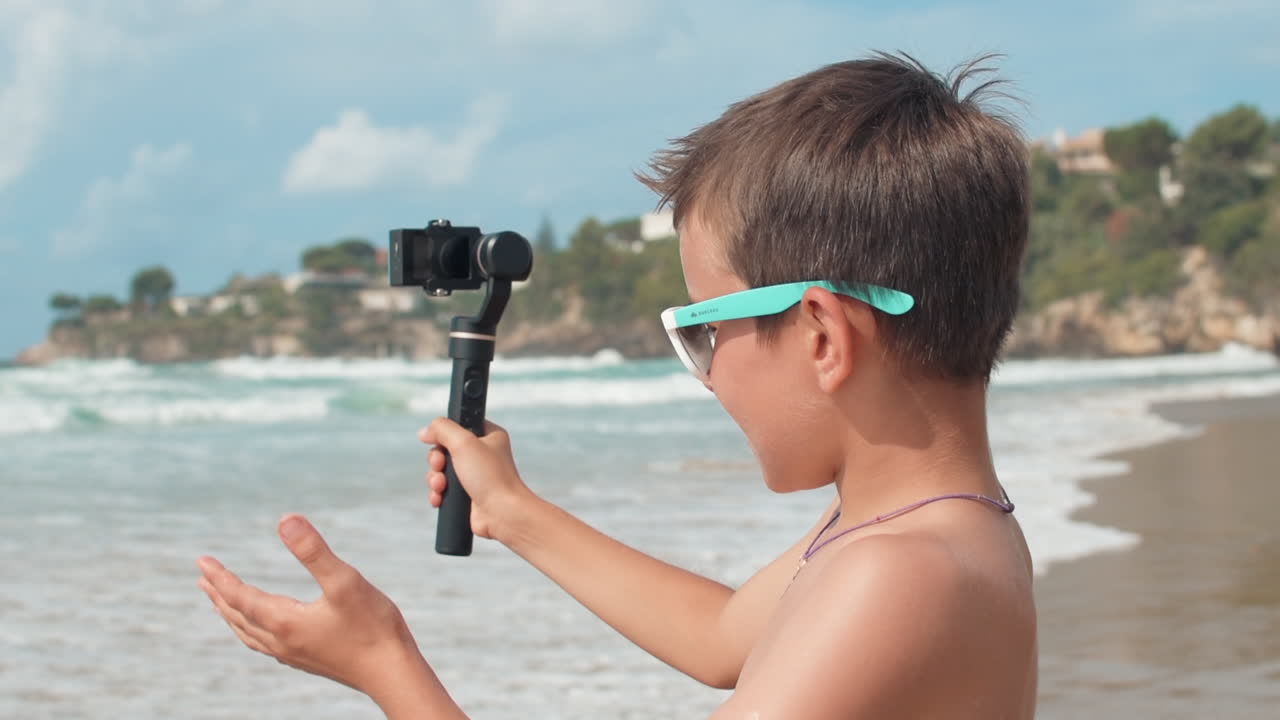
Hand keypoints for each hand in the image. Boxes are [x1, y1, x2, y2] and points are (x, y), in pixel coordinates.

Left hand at [197, 514, 422, 698]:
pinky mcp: (307, 660)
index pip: (240, 597)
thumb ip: (313, 551)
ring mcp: (293, 653)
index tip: (202, 560)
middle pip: (238, 616)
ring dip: (231, 614)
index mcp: (284, 621)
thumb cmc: (373, 627)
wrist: (391, 673)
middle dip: (219, 595)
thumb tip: (285, 519)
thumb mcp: (345, 581)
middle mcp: (282, 641)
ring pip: (249, 633)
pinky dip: (251, 630)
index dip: (221, 577)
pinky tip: (263, 628)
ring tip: (220, 602)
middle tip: (202, 577)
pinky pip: (265, 644)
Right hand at [419, 418, 532, 541]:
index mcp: (488, 436)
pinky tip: (439, 498)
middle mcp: (482, 454)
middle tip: (440, 467)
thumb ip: (442, 429)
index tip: (439, 444)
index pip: (458, 426)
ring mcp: (475, 475)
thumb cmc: (490, 477)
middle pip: (444, 450)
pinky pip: (443, 490)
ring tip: (441, 487)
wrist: (502, 513)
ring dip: (435, 479)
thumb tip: (424, 432)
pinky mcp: (467, 495)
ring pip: (441, 471)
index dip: (444, 435)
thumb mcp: (464, 442)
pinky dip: (437, 494)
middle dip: (436, 461)